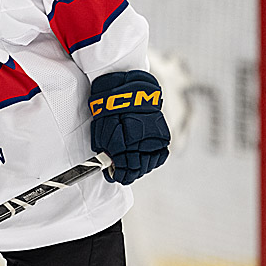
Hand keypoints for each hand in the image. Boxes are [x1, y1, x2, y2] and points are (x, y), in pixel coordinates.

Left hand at [89, 70, 169, 184]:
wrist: (130, 89)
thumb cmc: (112, 109)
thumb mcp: (102, 131)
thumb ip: (107, 151)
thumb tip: (110, 166)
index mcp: (123, 146)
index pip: (124, 172)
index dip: (119, 176)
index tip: (116, 176)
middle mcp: (141, 146)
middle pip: (138, 170)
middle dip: (130, 173)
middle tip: (124, 172)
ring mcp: (154, 141)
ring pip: (150, 164)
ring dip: (142, 167)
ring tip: (134, 164)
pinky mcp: (163, 136)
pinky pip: (160, 154)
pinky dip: (153, 158)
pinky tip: (146, 156)